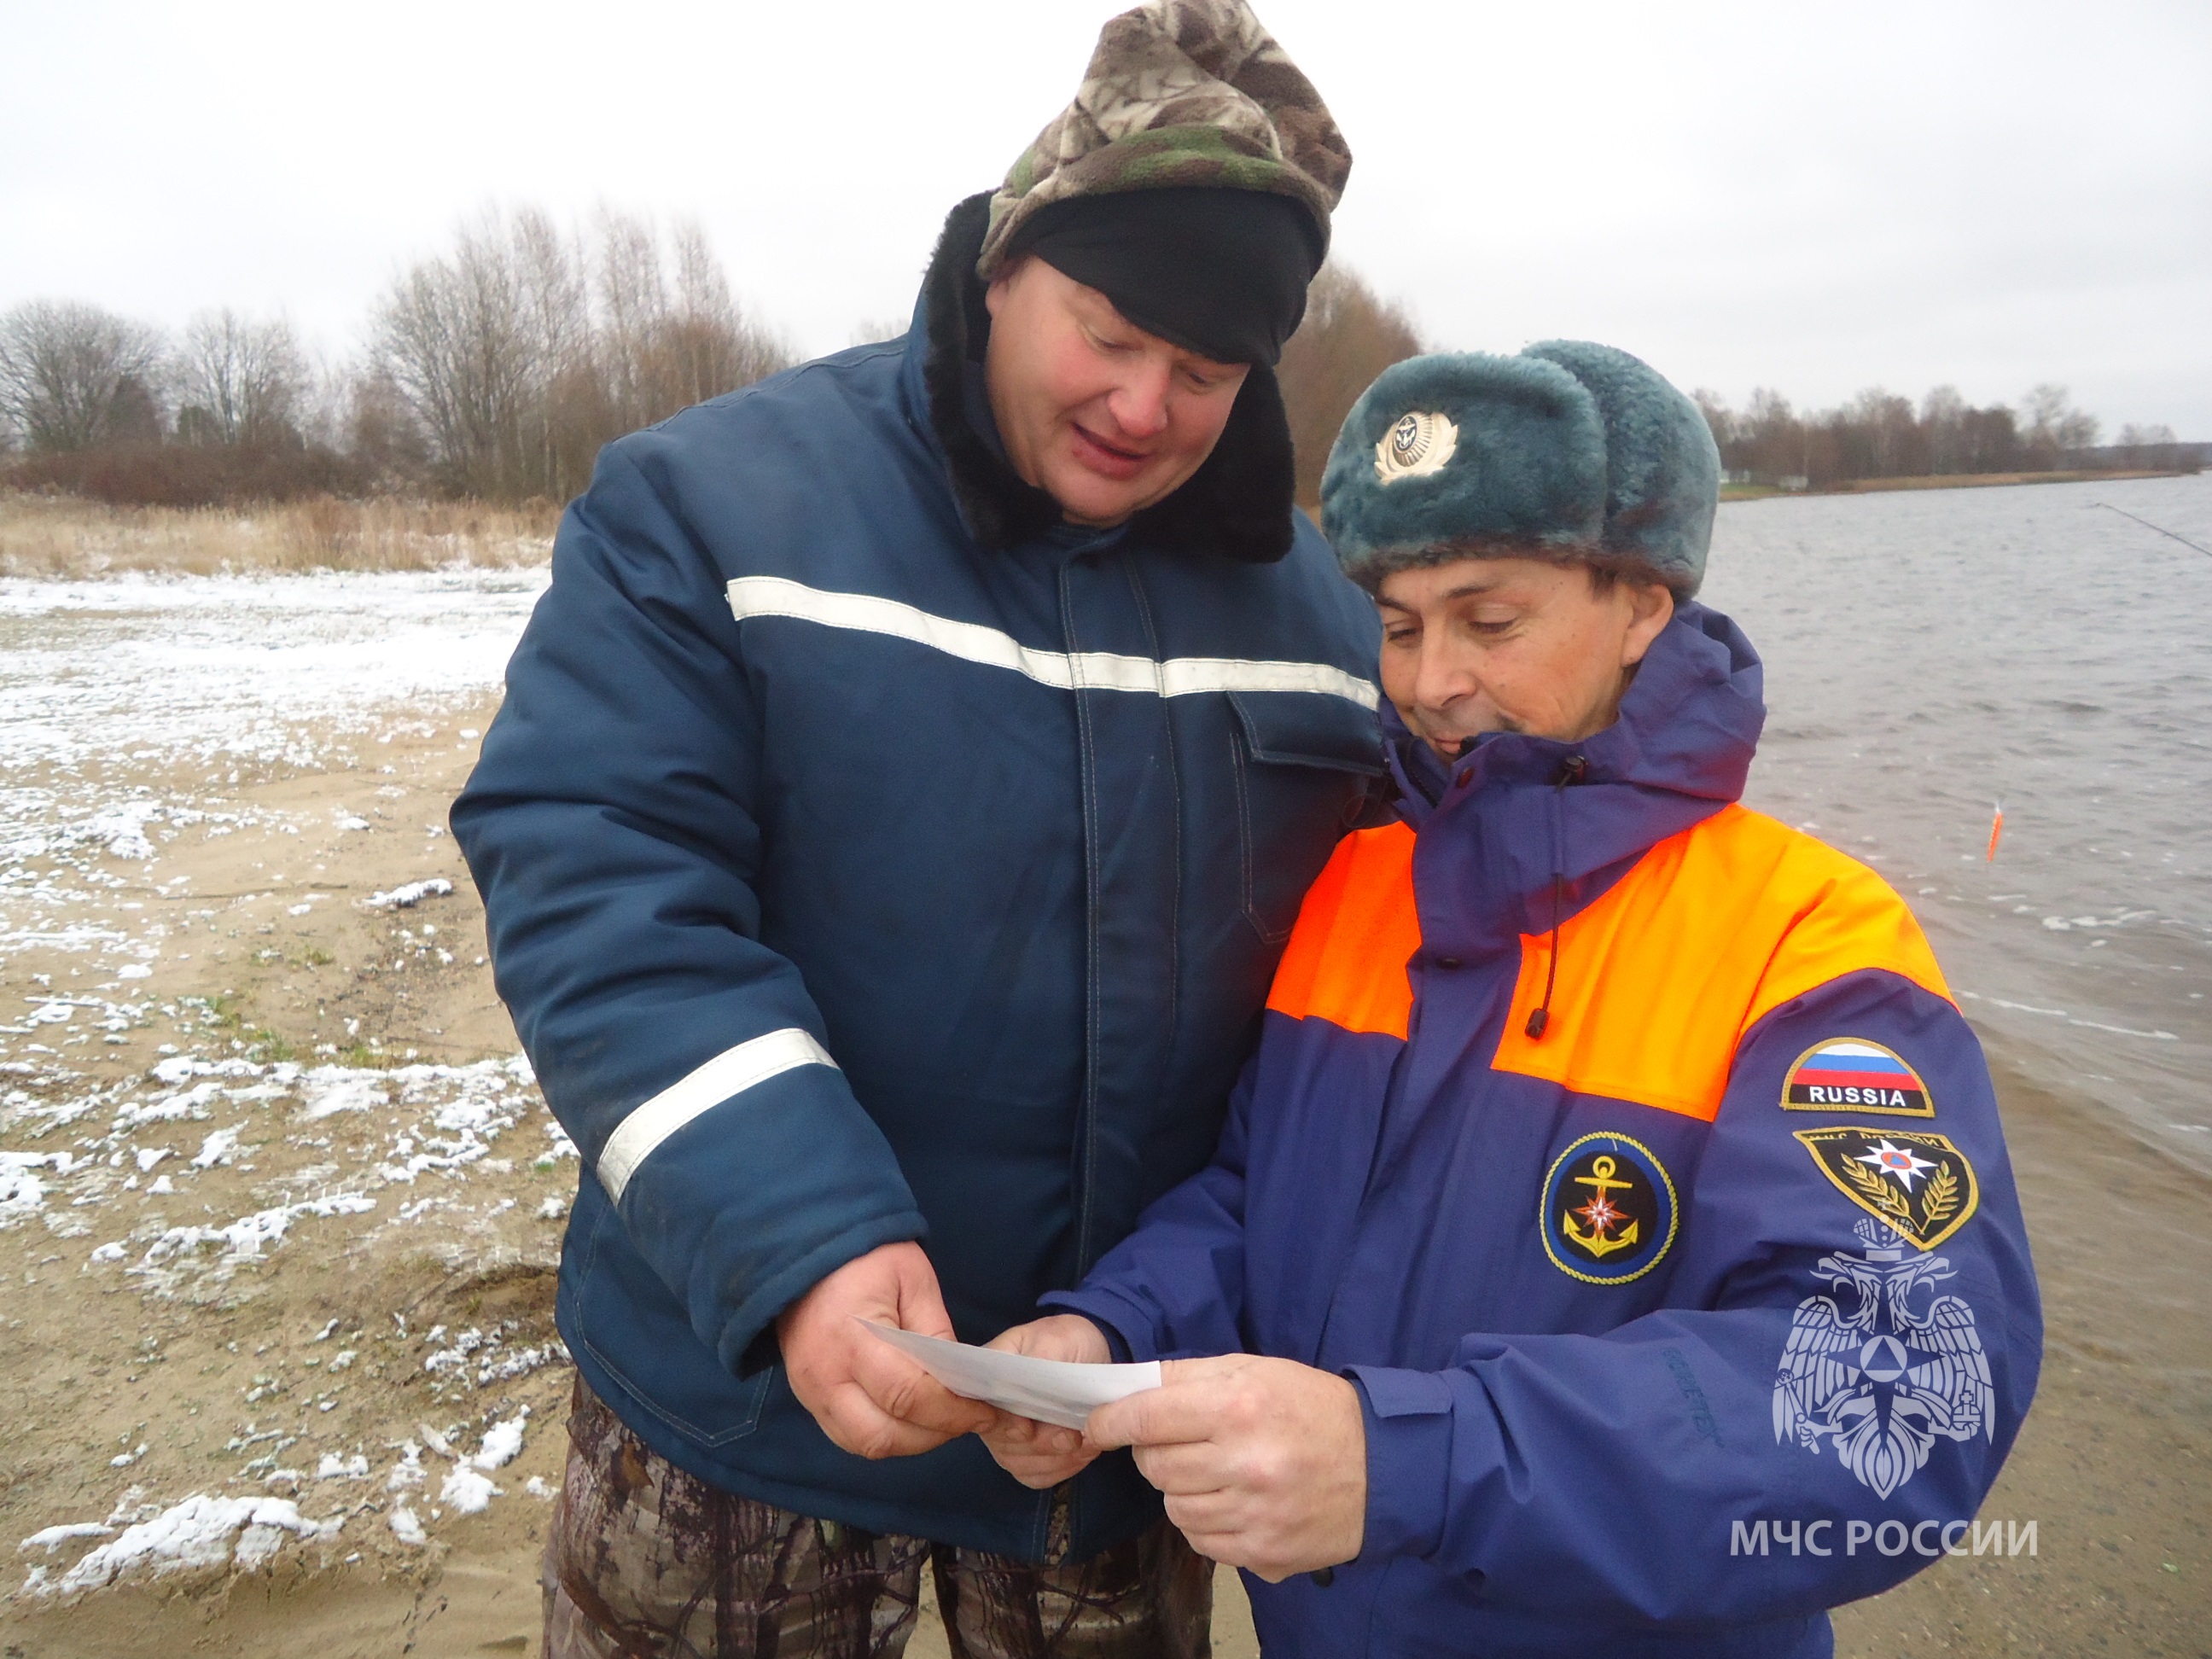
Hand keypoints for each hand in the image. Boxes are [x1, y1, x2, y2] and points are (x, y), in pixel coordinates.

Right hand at [775, 1241, 995, 1459]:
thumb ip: (937, 1335)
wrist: (808, 1248)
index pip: (908, 1397)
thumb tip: (960, 1383)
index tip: (984, 1412)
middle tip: (965, 1419)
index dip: (952, 1413)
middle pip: (884, 1435)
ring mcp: (809, 1392)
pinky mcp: (806, 1397)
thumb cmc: (866, 1258)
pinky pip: (847, 1435)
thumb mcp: (914, 1281)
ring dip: (908, 1442)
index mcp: (853, 1340)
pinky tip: (908, 1418)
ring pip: (863, 1445)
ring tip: (939, 1420)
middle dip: (933, 1435)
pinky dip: (882, 1436)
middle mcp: (825, 1377)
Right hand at [977, 1315, 1112, 1488]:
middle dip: (1041, 1444)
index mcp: (985, 1376)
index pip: (980, 1410)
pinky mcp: (1027, 1457)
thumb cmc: (1066, 1341)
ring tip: (1085, 1441)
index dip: (1004, 1424)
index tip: (1029, 1428)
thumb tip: (1014, 1387)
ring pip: (1021, 1464)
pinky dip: (1062, 1469)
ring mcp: (1005, 1437)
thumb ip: (1036, 1361)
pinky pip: (1037, 1475)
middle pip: (1001, 1443)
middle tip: (1073, 1435)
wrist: (1090, 1354)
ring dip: (1056, 1459)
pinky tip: (1082, 1453)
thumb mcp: (1053, 1340)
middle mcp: (988, 1411)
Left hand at [1085, 1354, 1365, 1581]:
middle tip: (1183, 1443)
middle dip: (1156, 1452)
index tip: (1098, 1424)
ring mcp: (1255, 1514)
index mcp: (1240, 1406)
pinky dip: (1206, 1522)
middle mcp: (1245, 1463)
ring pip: (1174, 1508)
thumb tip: (1129, 1388)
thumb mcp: (1258, 1370)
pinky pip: (1202, 1541)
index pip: (1148, 1417)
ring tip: (1217, 1472)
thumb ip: (1190, 1376)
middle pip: (1155, 1466)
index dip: (1112, 1421)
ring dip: (1182, 1490)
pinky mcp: (1265, 1553)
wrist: (1382, 1467)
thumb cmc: (1315, 1409)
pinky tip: (1233, 1502)